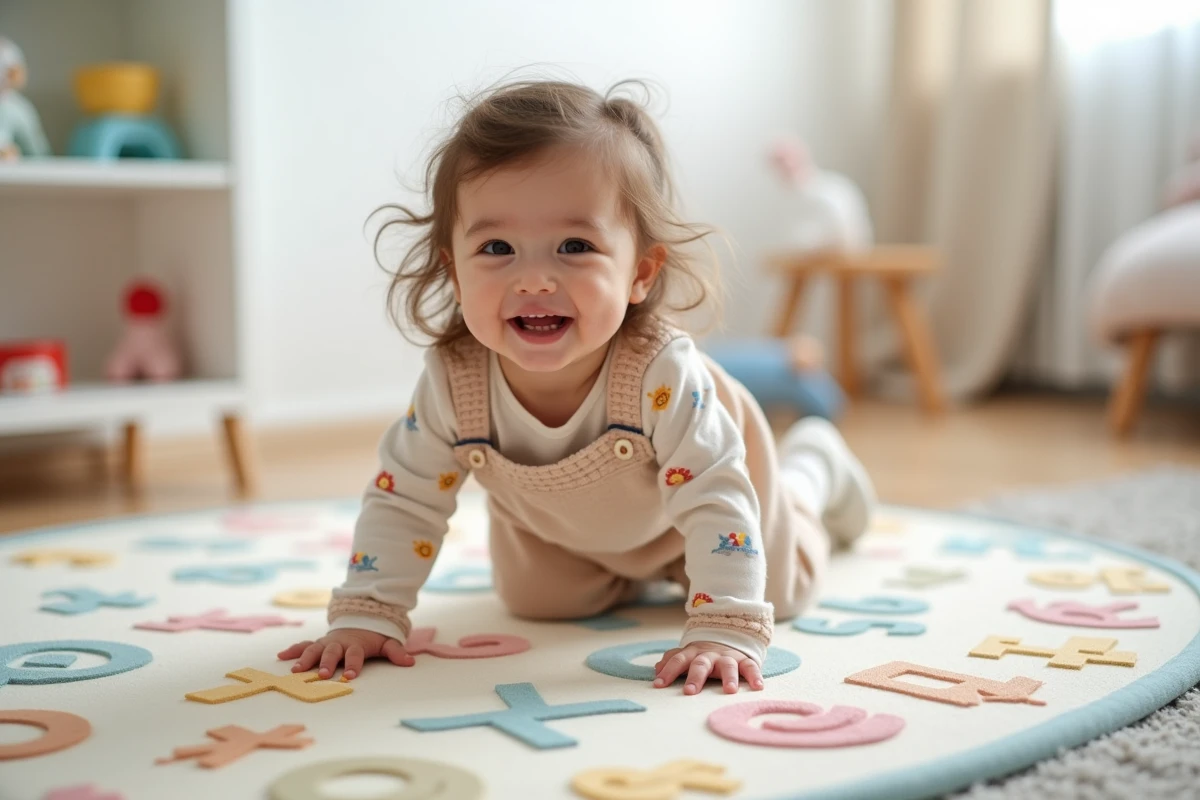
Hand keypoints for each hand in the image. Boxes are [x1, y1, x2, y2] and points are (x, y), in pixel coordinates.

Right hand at [277, 628, 412, 680]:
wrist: (360, 620)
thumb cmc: (373, 637)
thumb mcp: (386, 642)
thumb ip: (396, 652)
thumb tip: (410, 662)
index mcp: (356, 644)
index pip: (355, 654)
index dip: (354, 664)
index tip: (352, 675)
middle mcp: (339, 643)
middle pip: (332, 652)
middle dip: (327, 663)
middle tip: (323, 674)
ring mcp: (327, 642)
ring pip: (315, 649)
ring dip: (305, 658)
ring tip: (296, 670)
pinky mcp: (318, 643)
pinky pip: (304, 645)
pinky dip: (293, 650)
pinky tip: (281, 657)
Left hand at [652, 641, 764, 694]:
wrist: (727, 638)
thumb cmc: (702, 654)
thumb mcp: (687, 655)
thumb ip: (672, 660)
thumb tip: (656, 669)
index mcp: (692, 653)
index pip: (678, 660)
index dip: (668, 671)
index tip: (658, 685)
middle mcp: (709, 655)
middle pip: (700, 664)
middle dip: (695, 677)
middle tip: (689, 692)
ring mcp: (727, 657)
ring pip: (727, 665)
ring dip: (728, 677)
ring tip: (729, 691)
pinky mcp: (744, 660)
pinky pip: (750, 667)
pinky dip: (754, 676)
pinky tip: (757, 687)